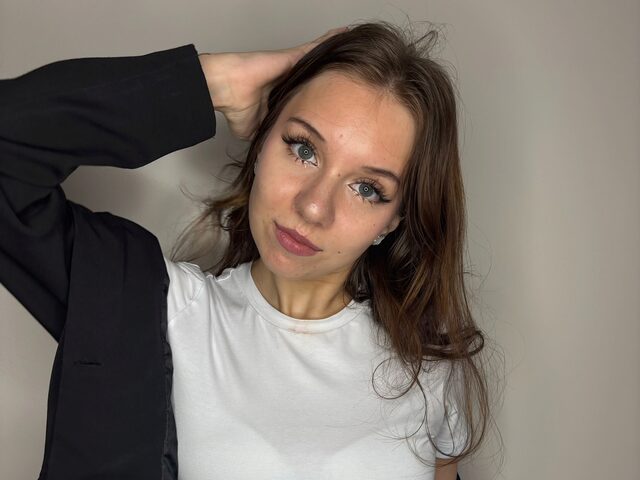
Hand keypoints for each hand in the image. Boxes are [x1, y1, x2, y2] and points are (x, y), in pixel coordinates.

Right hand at [198, 27, 346, 139]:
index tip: (338, 103)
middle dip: (334, 74)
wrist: (226, 91)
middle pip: (318, 75)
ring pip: (319, 58)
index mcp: (284, 95)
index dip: (322, 97)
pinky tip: (344, 31)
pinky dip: (329, 38)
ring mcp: (291, 66)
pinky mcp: (291, 56)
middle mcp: (289, 79)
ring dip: (335, 53)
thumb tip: (278, 152)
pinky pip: (315, 45)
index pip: (309, 95)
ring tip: (355, 48)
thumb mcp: (259, 130)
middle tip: (355, 75)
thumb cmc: (236, 107)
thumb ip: (272, 136)